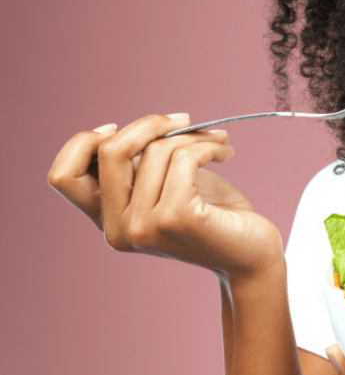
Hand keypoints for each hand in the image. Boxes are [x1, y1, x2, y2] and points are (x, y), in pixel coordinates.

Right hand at [47, 114, 282, 281]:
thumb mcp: (167, 185)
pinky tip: (225, 153)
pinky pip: (184, 158)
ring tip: (216, 142)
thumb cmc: (213, 214)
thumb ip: (140, 165)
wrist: (251, 253)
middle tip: (184, 120)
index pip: (62, 176)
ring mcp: (144, 226)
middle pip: (108, 151)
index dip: (84, 142)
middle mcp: (117, 229)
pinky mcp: (176, 218)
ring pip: (155, 150)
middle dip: (149, 123)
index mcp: (108, 220)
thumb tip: (134, 126)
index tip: (121, 128)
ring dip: (192, 135)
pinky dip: (207, 146)